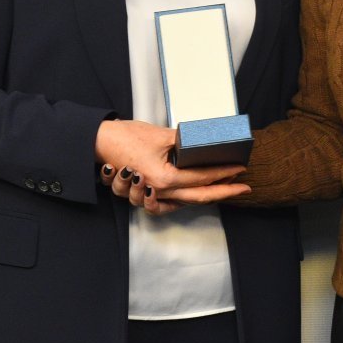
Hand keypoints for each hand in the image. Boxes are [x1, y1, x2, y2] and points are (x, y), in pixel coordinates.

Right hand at [94, 120, 249, 214]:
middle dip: (225, 192)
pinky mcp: (145, 194)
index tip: (240, 168)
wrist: (99, 143)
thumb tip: (204, 143)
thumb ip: (184, 142)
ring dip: (205, 197)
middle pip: (199, 196)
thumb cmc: (126, 137)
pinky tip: (193, 198)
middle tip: (243, 187)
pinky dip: (182, 204)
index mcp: (164, 177)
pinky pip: (167, 206)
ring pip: (185, 202)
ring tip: (223, 190)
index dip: (224, 173)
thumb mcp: (160, 136)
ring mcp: (151, 195)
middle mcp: (159, 190)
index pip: (203, 177)